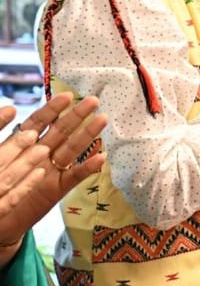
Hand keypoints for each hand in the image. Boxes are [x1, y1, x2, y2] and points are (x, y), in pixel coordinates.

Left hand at [0, 93, 106, 260]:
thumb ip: (3, 137)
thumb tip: (12, 109)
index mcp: (24, 146)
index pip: (39, 122)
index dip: (53, 109)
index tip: (66, 95)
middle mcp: (41, 155)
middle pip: (61, 131)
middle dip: (77, 116)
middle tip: (94, 101)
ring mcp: (52, 171)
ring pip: (72, 149)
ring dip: (88, 135)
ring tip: (103, 120)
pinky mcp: (58, 189)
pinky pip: (75, 176)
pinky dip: (87, 167)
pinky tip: (101, 157)